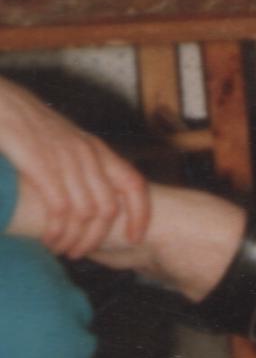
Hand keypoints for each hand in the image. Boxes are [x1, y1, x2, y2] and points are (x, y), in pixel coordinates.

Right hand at [0, 79, 151, 257]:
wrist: (3, 104)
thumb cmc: (32, 129)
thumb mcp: (67, 144)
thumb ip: (81, 167)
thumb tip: (91, 203)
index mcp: (97, 150)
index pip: (134, 184)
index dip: (140, 214)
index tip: (134, 239)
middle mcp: (88, 155)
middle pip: (108, 209)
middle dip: (95, 238)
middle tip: (78, 253)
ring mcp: (66, 160)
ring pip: (85, 213)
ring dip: (73, 239)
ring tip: (59, 248)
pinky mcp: (42, 166)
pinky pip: (60, 208)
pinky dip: (56, 230)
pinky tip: (47, 238)